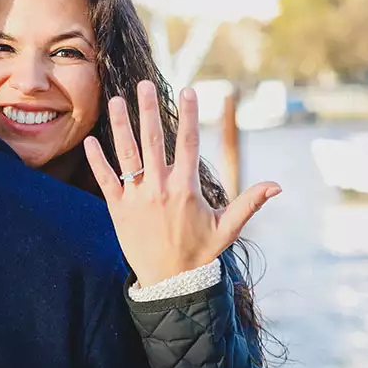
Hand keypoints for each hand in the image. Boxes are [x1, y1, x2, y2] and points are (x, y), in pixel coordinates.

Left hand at [84, 81, 280, 287]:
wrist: (169, 282)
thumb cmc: (199, 253)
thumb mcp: (228, 228)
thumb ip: (249, 202)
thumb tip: (278, 185)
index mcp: (186, 188)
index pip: (189, 143)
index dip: (190, 115)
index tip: (188, 90)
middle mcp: (160, 187)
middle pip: (154, 140)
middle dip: (149, 110)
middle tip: (144, 85)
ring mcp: (137, 196)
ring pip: (127, 154)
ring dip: (120, 125)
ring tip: (116, 100)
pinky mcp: (118, 208)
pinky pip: (105, 179)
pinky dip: (97, 160)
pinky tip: (90, 140)